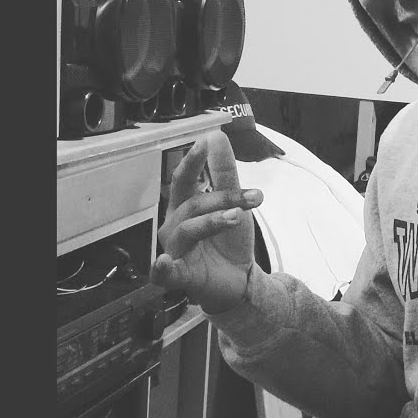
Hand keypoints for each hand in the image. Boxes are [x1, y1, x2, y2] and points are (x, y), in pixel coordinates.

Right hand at [150, 130, 262, 312]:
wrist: (240, 281)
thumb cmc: (228, 242)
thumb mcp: (234, 205)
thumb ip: (225, 174)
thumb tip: (216, 135)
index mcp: (183, 207)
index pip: (183, 180)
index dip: (192, 161)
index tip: (207, 142)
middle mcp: (174, 226)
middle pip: (192, 204)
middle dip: (223, 198)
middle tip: (254, 197)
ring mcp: (174, 251)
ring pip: (189, 229)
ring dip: (213, 221)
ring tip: (236, 217)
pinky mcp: (179, 276)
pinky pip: (165, 273)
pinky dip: (163, 267)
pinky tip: (164, 261)